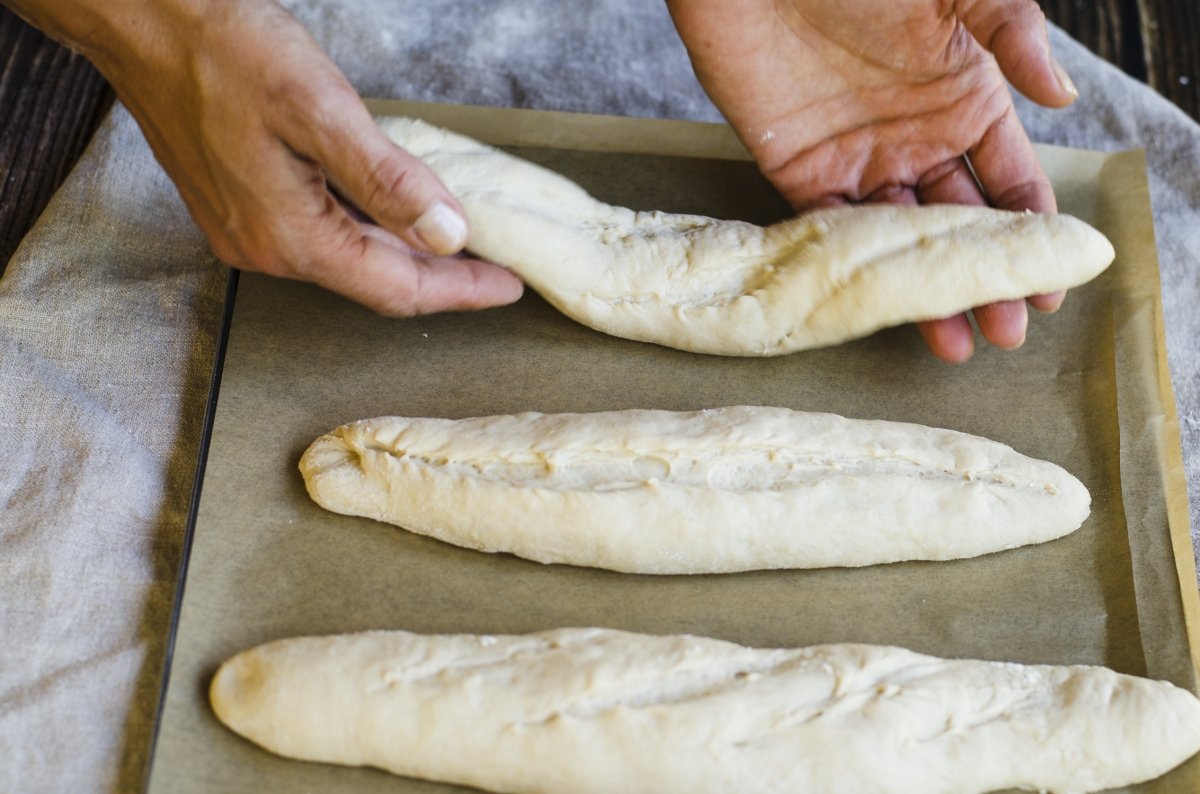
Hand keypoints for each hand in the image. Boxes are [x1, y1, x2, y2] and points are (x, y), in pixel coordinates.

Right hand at [10, 0, 522, 314]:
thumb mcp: (320, 110)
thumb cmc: (224, 52)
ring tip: (459, 240)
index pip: (398, 289)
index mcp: (291, 237)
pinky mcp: (240, 206)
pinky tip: (393, 209)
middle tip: (495, 265)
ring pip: (349, 257)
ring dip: (405, 252)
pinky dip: (368, 227)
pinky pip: (321, 232)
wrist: (143, 20)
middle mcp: (267, 248)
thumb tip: (448, 234)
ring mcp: (248, 230)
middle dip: (441, 275)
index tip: (508, 286)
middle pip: (375, 280)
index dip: (461, 292)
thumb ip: (388, 181)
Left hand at [667, 0, 1078, 361]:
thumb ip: (1013, 37)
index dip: (1029, 235)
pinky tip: (881, 307)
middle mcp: (914, 140)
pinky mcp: (799, 172)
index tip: (1048, 284)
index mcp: (963, 102)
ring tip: (955, 343)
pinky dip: (855, 270)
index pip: (1009, 183)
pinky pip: (833, 231)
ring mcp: (858, 161)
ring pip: (899, 243)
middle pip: (957, 227)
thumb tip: (1065, 97)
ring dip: (924, 292)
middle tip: (1006, 333)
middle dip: (983, 280)